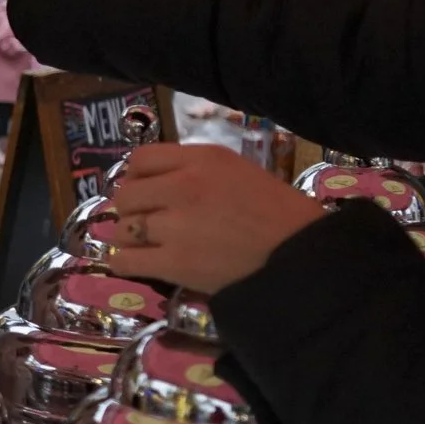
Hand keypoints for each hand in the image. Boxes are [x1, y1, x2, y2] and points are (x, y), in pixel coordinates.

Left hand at [108, 145, 324, 291]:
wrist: (301, 254)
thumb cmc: (278, 212)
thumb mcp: (238, 170)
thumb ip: (195, 169)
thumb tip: (154, 181)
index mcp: (201, 159)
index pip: (139, 159)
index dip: (136, 177)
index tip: (145, 191)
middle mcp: (182, 186)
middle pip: (125, 195)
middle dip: (133, 210)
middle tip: (149, 223)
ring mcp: (176, 225)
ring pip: (122, 229)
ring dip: (131, 239)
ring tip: (150, 246)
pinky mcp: (175, 263)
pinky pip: (125, 261)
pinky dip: (126, 264)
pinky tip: (140, 265)